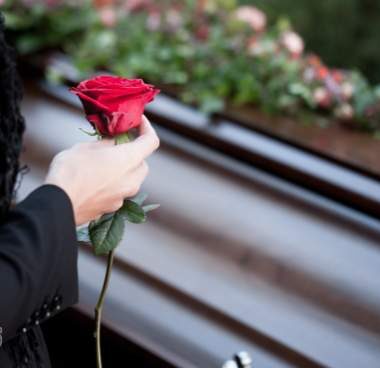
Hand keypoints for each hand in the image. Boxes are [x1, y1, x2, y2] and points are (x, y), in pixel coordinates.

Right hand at [44, 116, 158, 225]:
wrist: (59, 205)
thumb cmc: (70, 172)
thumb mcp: (86, 148)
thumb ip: (105, 144)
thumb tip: (113, 144)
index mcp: (129, 160)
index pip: (151, 141)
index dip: (147, 128)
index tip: (138, 122)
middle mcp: (132, 180)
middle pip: (142, 163)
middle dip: (133, 153)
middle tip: (117, 144)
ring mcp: (124, 196)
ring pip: (132, 179)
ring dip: (123, 169)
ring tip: (103, 163)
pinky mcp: (114, 208)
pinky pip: (120, 191)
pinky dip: (114, 183)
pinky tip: (96, 180)